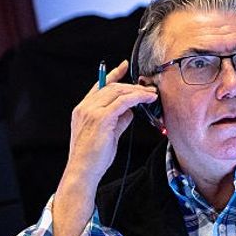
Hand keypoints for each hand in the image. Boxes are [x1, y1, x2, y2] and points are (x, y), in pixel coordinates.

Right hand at [52, 60, 156, 235]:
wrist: (83, 170)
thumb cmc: (95, 156)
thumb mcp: (108, 134)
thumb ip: (118, 120)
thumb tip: (131, 110)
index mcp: (82, 109)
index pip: (99, 86)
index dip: (112, 74)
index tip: (124, 66)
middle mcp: (84, 107)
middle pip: (111, 87)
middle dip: (132, 86)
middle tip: (149, 89)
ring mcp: (90, 111)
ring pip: (118, 92)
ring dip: (138, 91)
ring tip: (152, 94)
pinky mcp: (101, 118)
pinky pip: (123, 102)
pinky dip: (137, 98)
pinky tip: (147, 99)